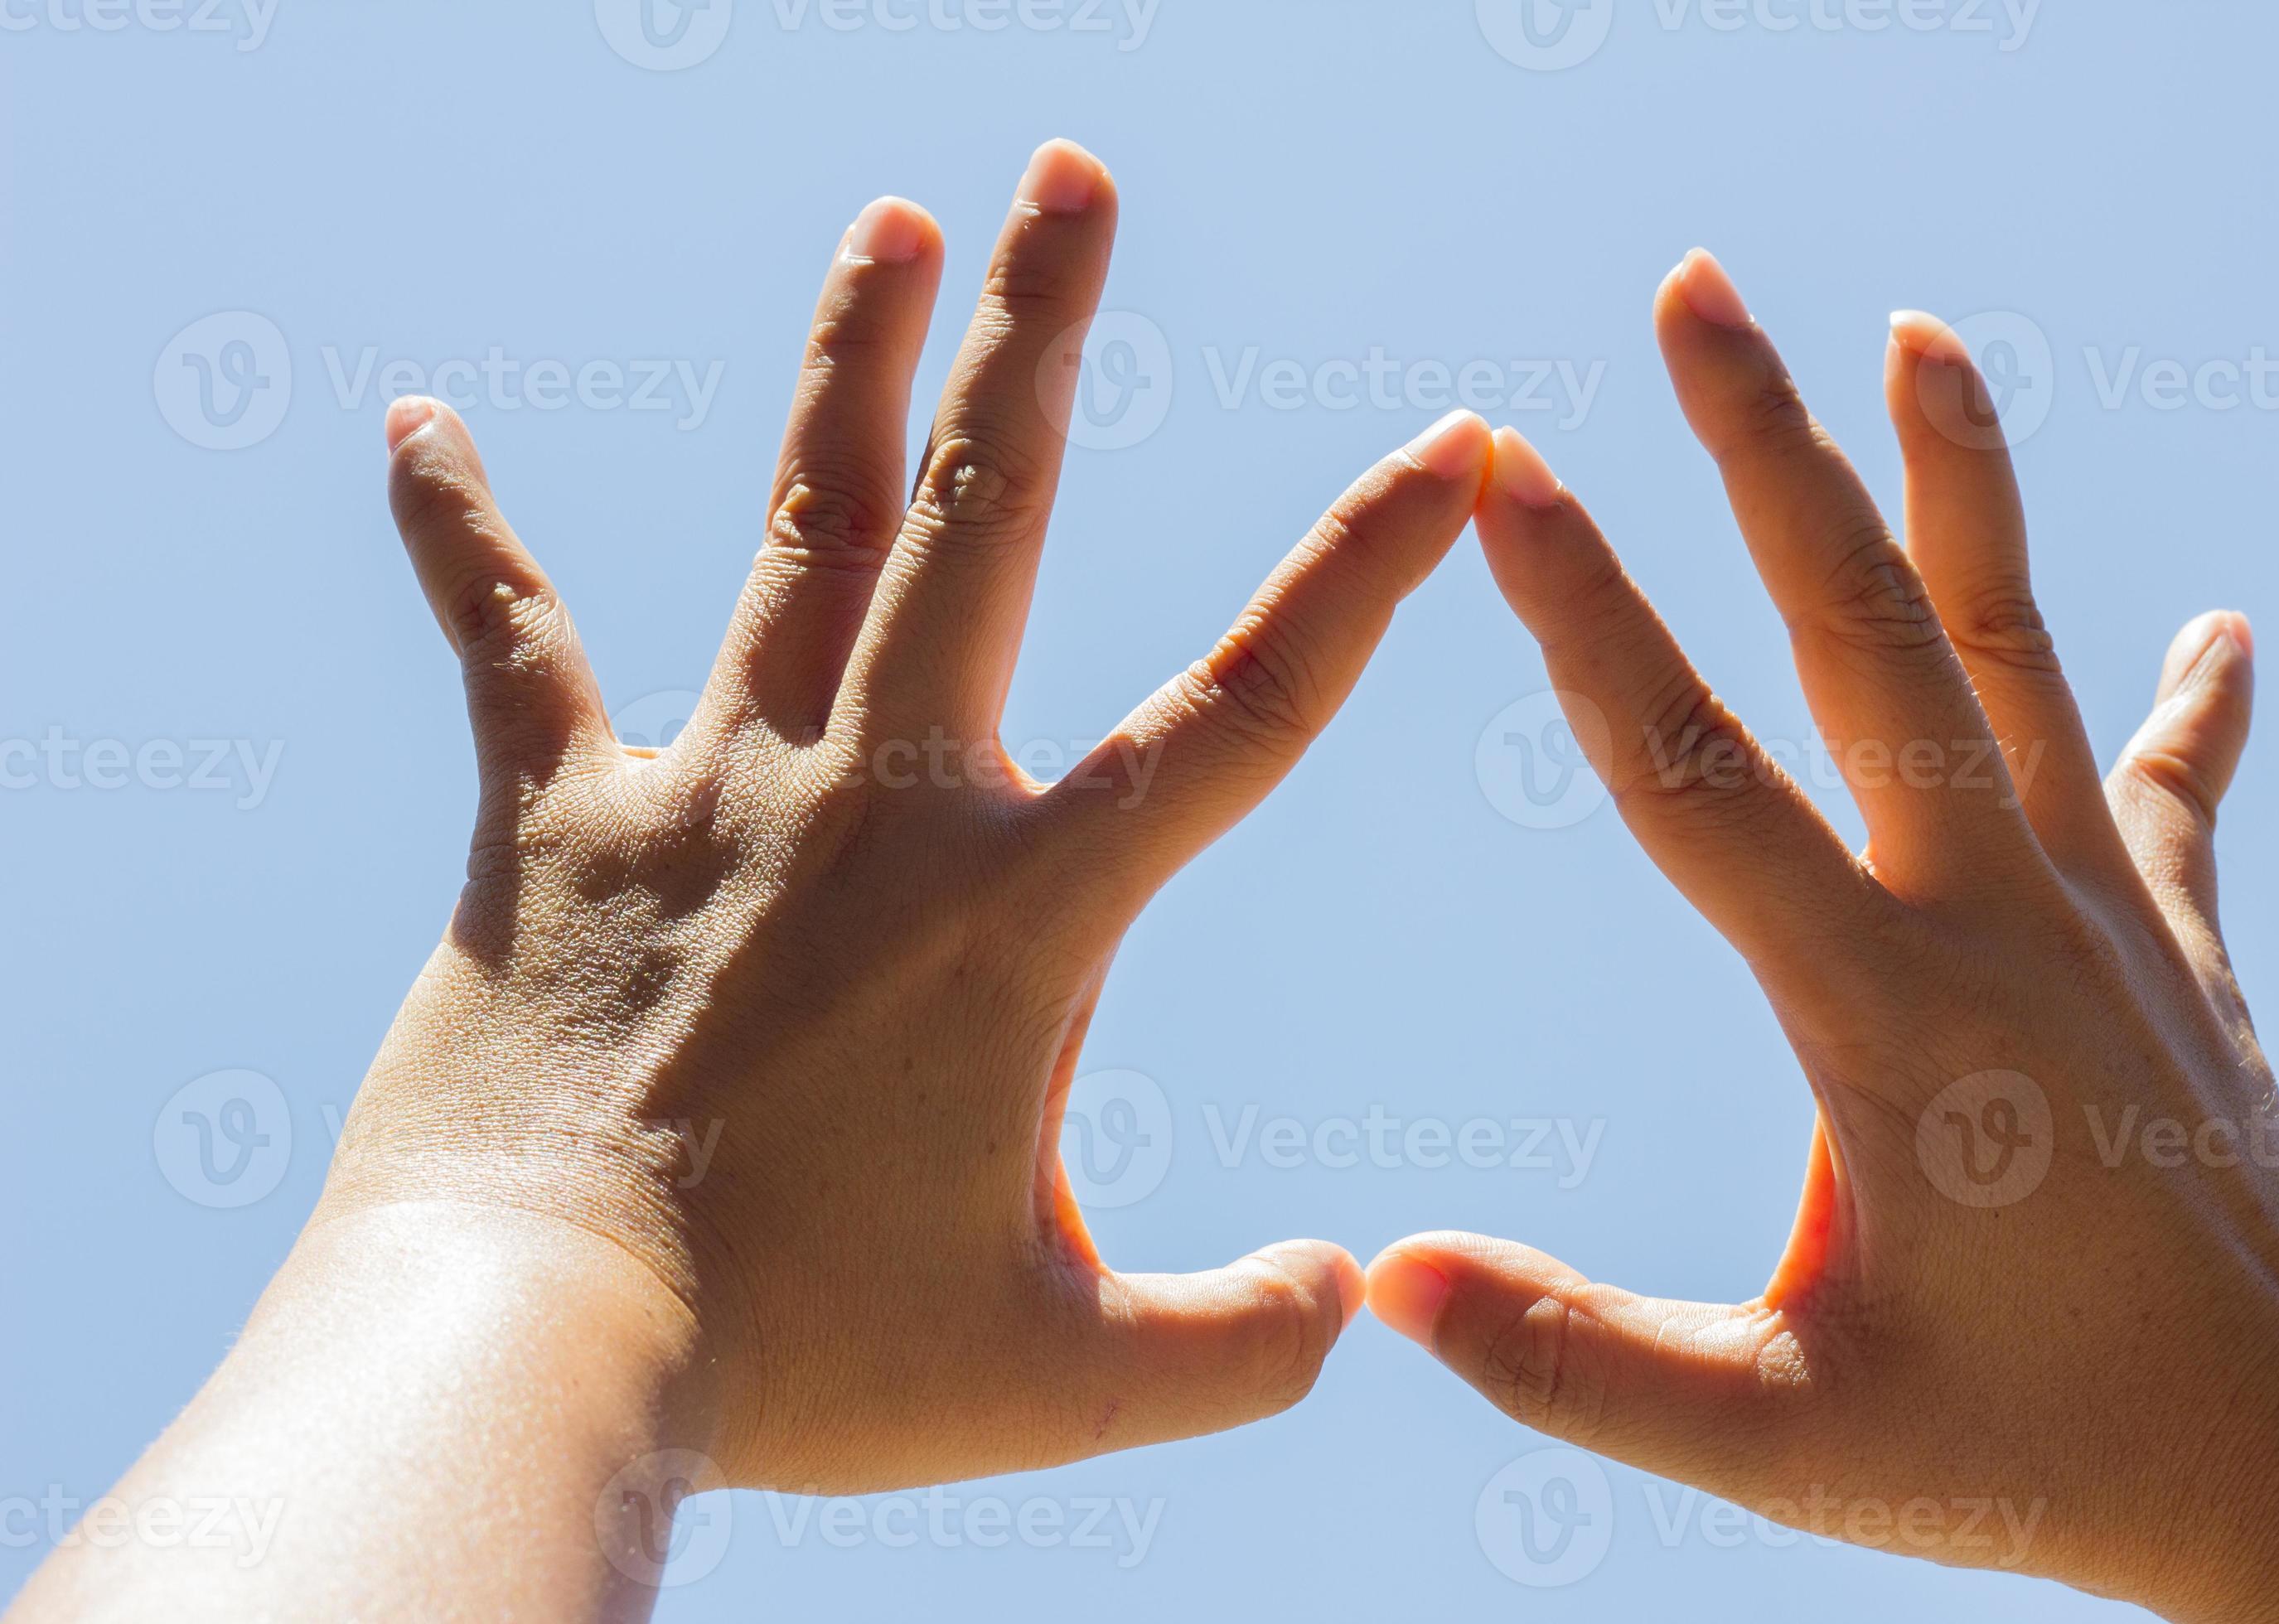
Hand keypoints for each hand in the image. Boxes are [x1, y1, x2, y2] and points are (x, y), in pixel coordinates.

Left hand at [328, 140, 1488, 1492]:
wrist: (533, 1348)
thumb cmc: (804, 1370)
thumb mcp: (1065, 1384)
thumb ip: (1241, 1343)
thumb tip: (1353, 1298)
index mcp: (1020, 910)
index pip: (1244, 711)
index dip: (1367, 569)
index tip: (1458, 443)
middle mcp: (874, 804)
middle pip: (982, 522)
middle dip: (1040, 337)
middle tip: (1068, 171)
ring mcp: (707, 791)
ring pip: (799, 529)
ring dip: (849, 364)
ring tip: (890, 221)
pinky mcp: (552, 823)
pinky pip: (510, 643)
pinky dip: (461, 531)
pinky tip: (412, 421)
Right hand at [1365, 252, 2278, 1620]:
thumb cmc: (2041, 1461)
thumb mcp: (1786, 1444)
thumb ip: (1581, 1367)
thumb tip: (1387, 1287)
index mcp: (1886, 1019)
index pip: (1694, 777)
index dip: (1585, 613)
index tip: (1503, 468)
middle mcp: (2000, 921)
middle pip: (1867, 636)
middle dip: (1768, 451)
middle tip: (1695, 293)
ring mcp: (2105, 915)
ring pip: (2019, 652)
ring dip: (1964, 484)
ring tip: (1921, 331)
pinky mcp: (2178, 945)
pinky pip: (2169, 784)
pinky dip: (2189, 700)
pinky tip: (2216, 624)